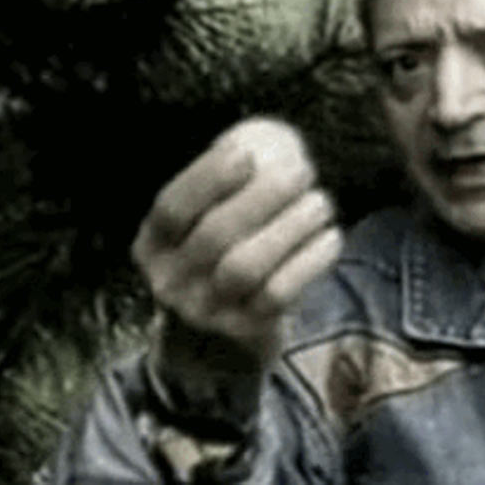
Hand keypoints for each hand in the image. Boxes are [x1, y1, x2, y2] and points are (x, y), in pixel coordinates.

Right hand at [132, 118, 342, 378]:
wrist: (212, 350)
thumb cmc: (216, 266)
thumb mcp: (200, 232)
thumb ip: (226, 189)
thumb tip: (270, 134)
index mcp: (152, 247)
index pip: (172, 209)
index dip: (207, 179)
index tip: (246, 153)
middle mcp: (171, 283)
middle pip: (215, 235)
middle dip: (263, 196)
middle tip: (303, 170)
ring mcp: (206, 313)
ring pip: (245, 266)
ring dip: (290, 227)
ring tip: (321, 202)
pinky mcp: (244, 334)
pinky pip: (278, 294)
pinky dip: (309, 261)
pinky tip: (331, 236)